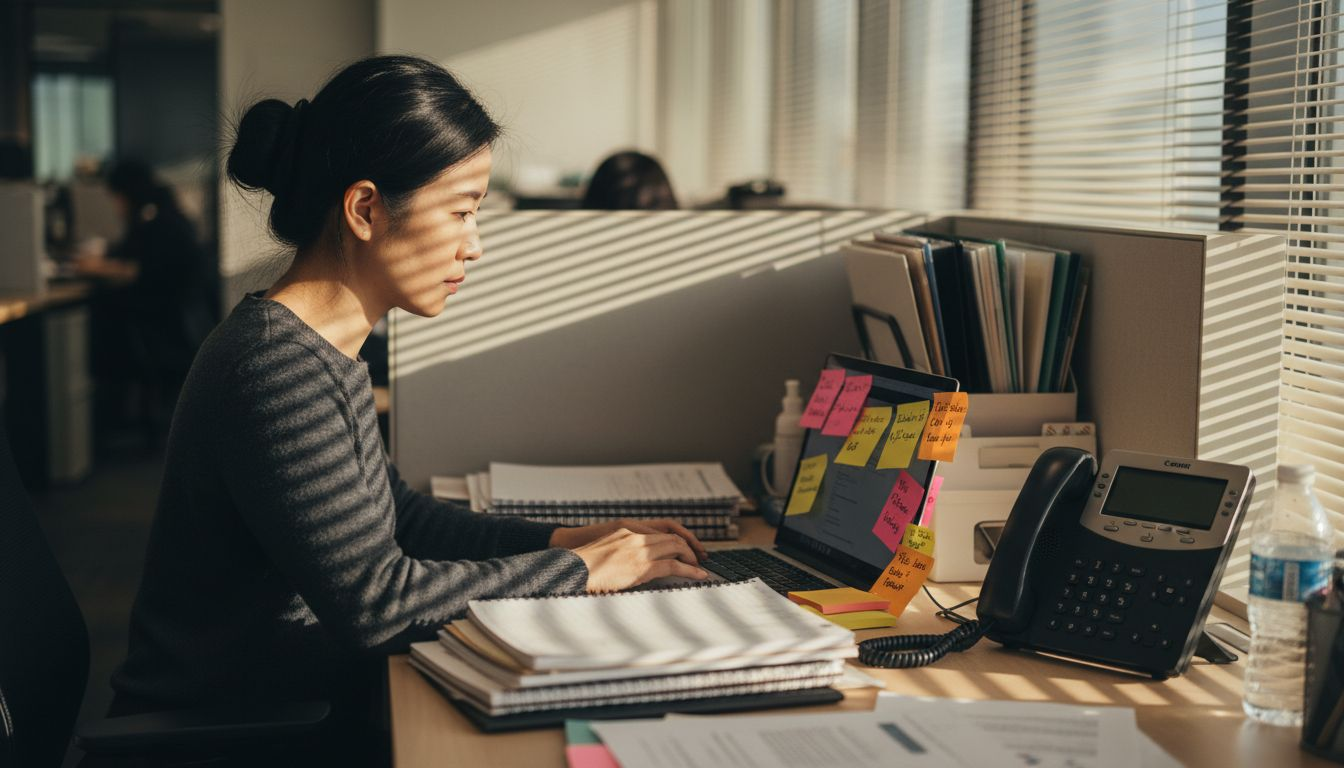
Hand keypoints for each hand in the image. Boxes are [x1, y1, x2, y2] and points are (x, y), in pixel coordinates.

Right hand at [567, 528, 708, 592]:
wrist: (570, 568)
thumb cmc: (581, 564)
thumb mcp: (603, 549)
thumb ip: (619, 550)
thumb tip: (629, 563)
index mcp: (626, 529)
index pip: (662, 528)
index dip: (678, 537)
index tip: (687, 546)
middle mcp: (635, 535)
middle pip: (673, 536)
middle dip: (690, 546)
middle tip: (700, 557)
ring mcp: (639, 550)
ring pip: (676, 548)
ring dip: (692, 558)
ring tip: (700, 567)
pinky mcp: (642, 567)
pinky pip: (674, 567)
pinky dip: (690, 571)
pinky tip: (699, 575)